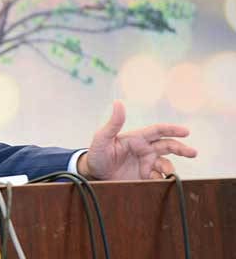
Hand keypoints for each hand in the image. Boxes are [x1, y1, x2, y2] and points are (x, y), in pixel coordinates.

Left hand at [78, 101, 197, 179]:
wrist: (93, 175)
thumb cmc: (97, 154)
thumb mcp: (102, 138)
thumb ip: (113, 123)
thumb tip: (118, 102)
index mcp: (137, 138)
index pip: (158, 131)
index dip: (172, 129)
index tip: (186, 132)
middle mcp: (145, 150)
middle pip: (168, 146)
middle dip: (182, 149)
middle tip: (193, 152)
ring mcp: (147, 164)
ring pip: (166, 164)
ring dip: (169, 168)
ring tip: (167, 173)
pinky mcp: (145, 178)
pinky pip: (159, 179)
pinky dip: (162, 181)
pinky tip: (158, 183)